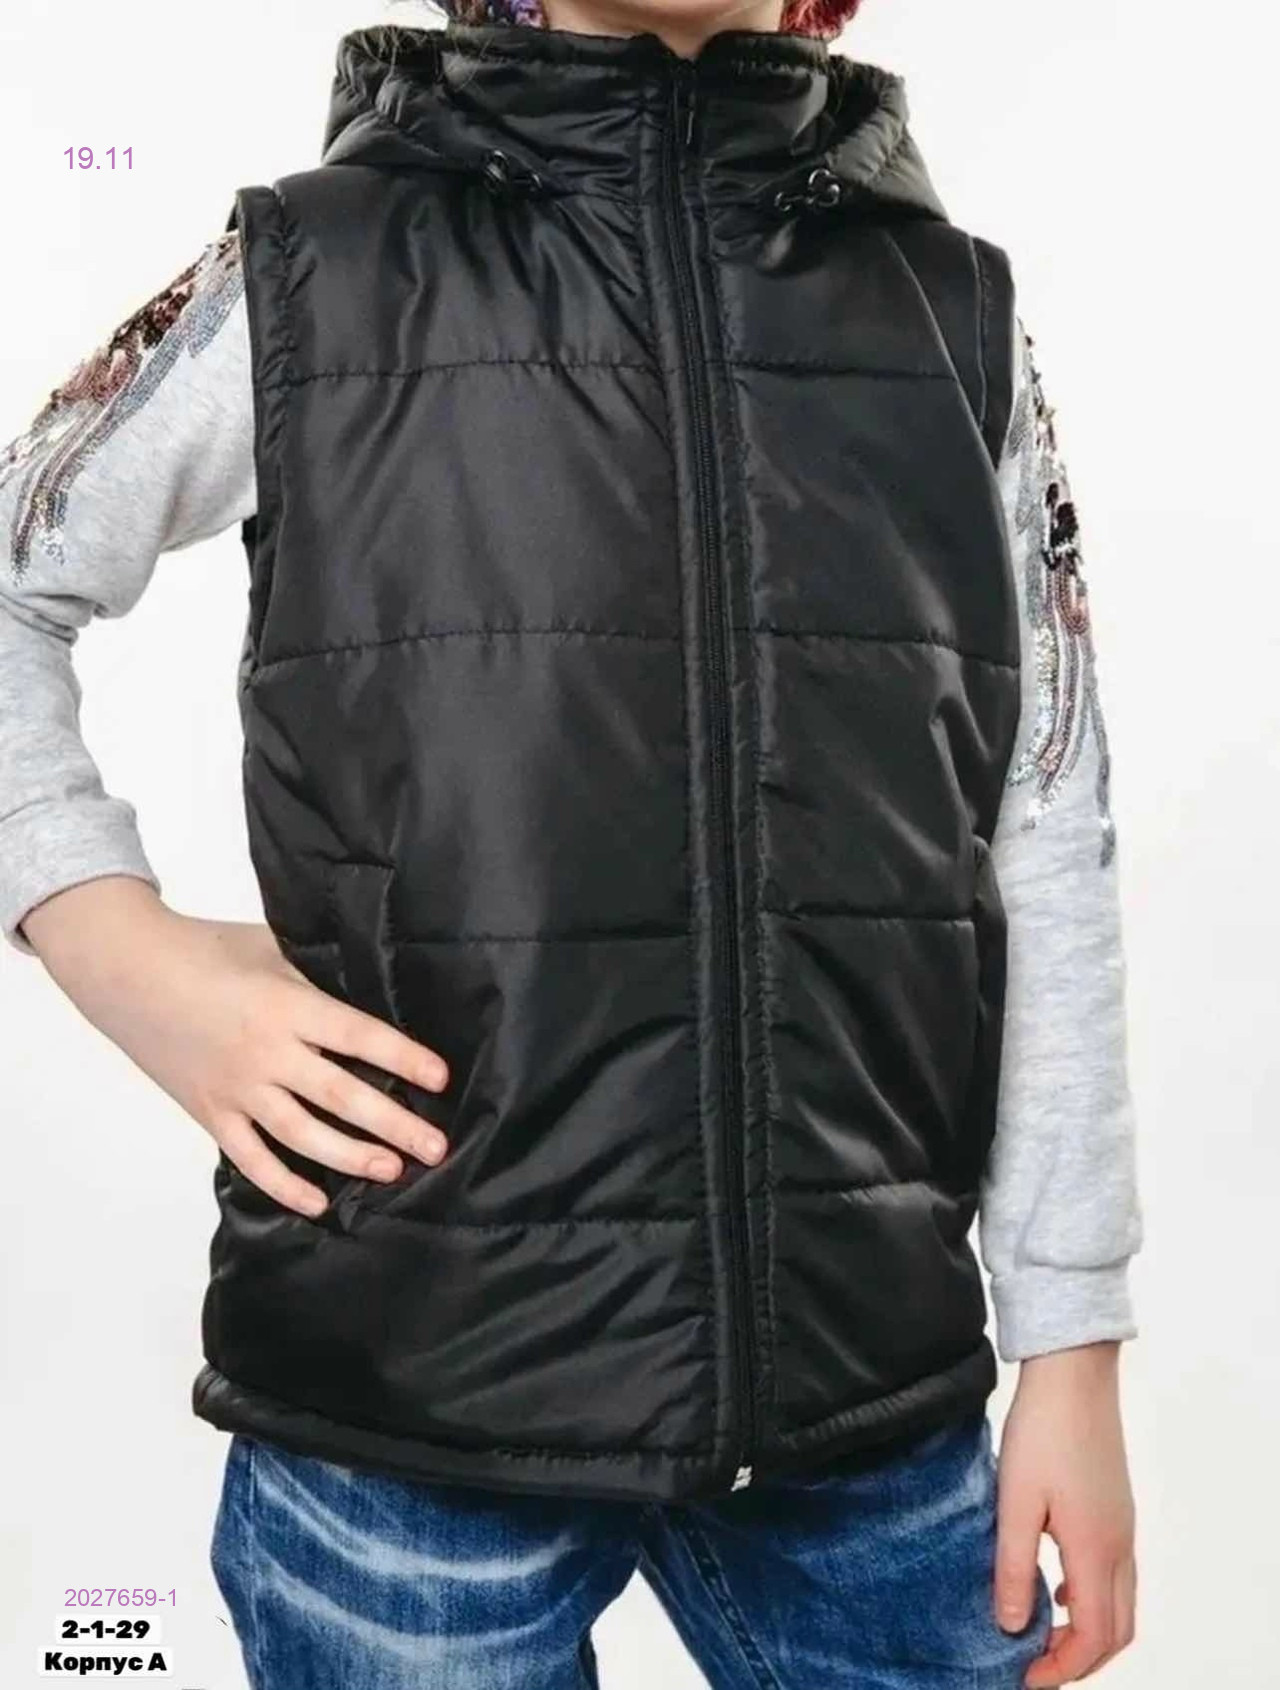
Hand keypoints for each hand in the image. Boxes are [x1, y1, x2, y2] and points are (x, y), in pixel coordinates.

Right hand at [22, 875, 449, 1216]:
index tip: (440, 1077)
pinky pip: (251, 1158)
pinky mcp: (210, 1113)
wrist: (126, 972)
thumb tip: (368, 993)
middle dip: (393, 1123)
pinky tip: (318, 1202)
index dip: (403, 1058)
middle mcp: (266, 1053)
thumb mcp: (270, 949)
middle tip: (435, 1146)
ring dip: (350, 1157)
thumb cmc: (204, 949)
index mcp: (286, 1005)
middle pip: (340, 1095)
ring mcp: (236, 1088)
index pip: (359, 1036)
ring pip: (302, 1135)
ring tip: (391, 1170)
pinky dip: (283, 1184)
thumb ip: (315, 977)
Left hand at [994, 1342, 1135, 1685]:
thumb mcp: (1014, 1501)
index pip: (1092, 1636)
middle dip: (1080, 1660)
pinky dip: (1091, 1598)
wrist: (1073, 1373)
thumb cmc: (1041, 1431)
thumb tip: (1012, 1627)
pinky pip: (1114, 1574)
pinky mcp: (1115, 1508)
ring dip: (1089, 1631)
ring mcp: (1122, 1526)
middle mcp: (1119, 1545)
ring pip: (1120, 1603)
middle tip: (1036, 1668)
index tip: (1025, 1678)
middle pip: (1116, 1630)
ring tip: (1043, 1636)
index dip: (1062, 1669)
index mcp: (1094, 1550)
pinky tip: (1055, 1587)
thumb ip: (1013, 1567)